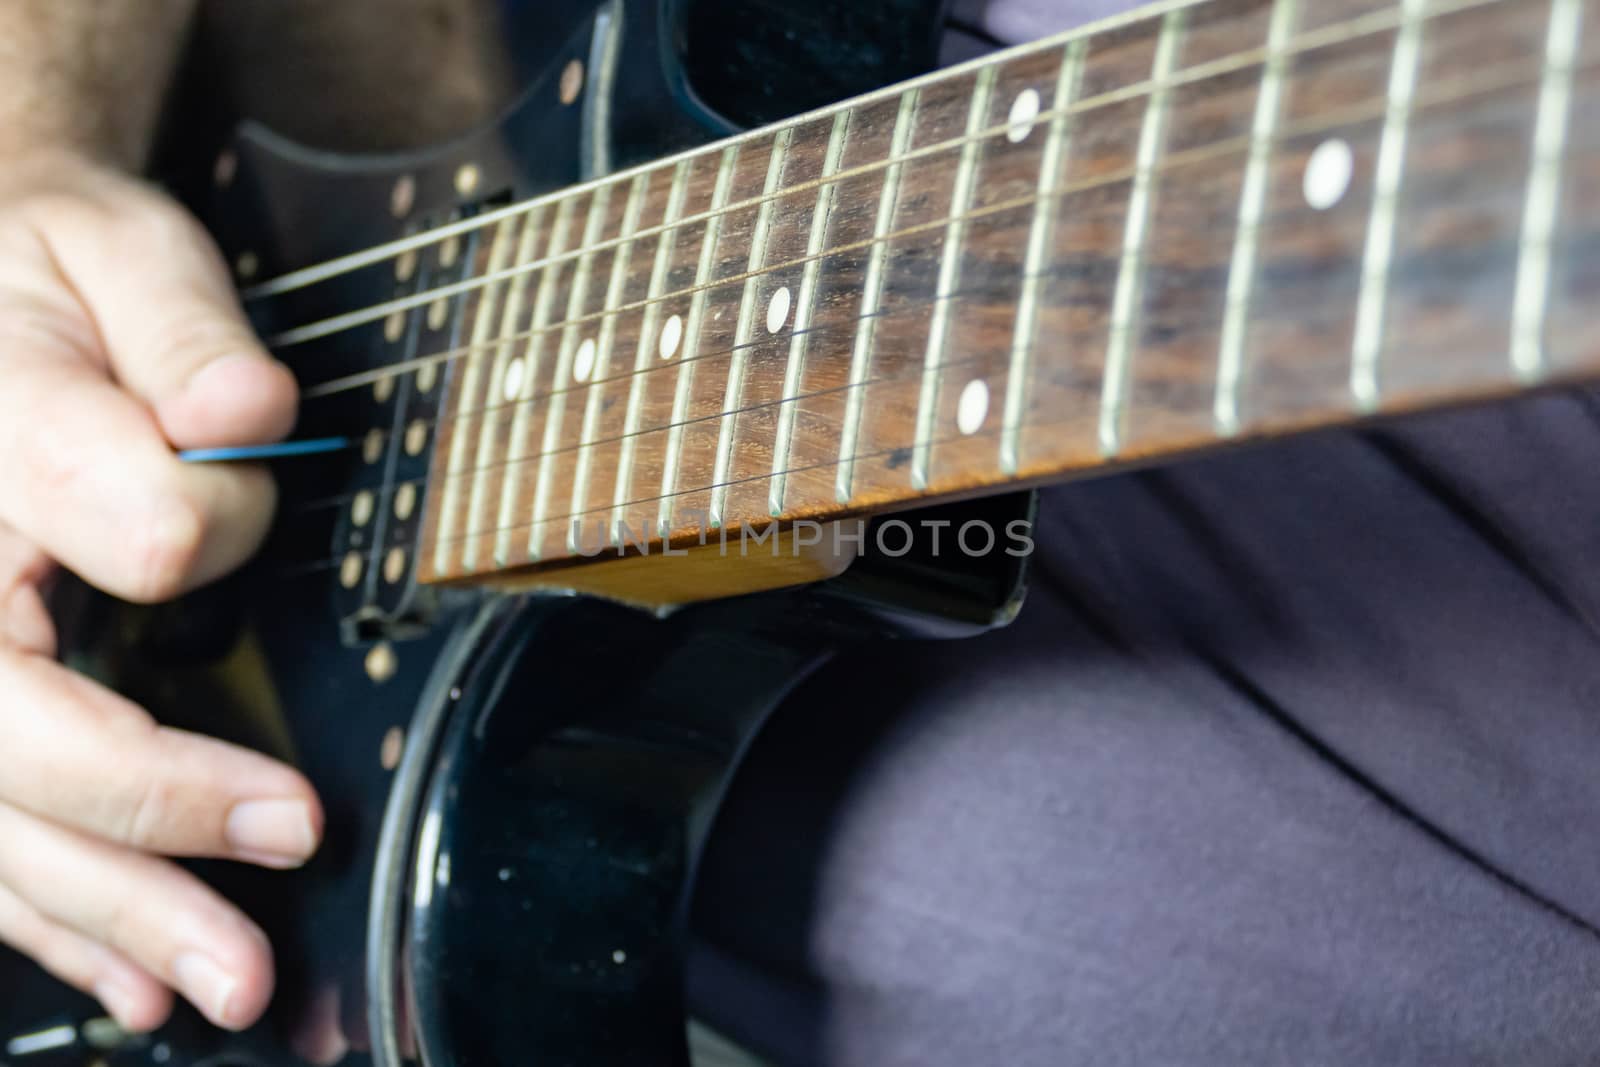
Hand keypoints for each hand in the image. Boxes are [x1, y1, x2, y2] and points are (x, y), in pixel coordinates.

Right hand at [0, 151, 321, 1032]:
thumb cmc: (49, 271)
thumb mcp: (118, 251)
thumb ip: (181, 330)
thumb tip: (246, 413)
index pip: (121, 533)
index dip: (205, 528)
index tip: (252, 496)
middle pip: (10, 741)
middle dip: (145, 829)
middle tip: (265, 911)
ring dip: (105, 911)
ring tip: (213, 985)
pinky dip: (54, 911)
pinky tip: (127, 976)